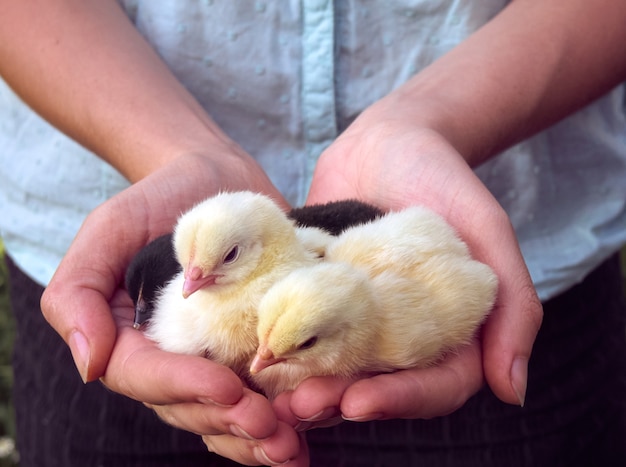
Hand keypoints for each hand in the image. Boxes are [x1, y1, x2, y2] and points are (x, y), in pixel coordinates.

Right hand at [40, 152, 302, 464]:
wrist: (212, 179)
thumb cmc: (155, 199)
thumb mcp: (108, 230)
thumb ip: (78, 293)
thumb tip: (89, 367)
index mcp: (129, 342)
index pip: (149, 377)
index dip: (187, 388)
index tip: (229, 390)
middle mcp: (172, 360)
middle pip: (192, 409)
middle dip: (231, 423)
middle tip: (273, 430)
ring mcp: (214, 359)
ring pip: (229, 414)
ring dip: (260, 437)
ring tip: (294, 446)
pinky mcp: (252, 347)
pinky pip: (265, 391)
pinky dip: (286, 411)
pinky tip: (313, 426)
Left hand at [300, 104, 542, 421]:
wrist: (389, 142)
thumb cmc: (445, 180)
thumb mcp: (487, 231)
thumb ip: (513, 306)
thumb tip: (513, 394)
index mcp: (447, 332)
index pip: (433, 385)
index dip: (400, 401)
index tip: (360, 403)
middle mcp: (398, 335)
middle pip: (374, 384)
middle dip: (337, 400)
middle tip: (301, 406)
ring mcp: (353, 318)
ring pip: (331, 364)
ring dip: (301, 382)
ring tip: (270, 385)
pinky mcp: (315, 296)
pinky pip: (296, 324)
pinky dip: (276, 339)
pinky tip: (250, 348)